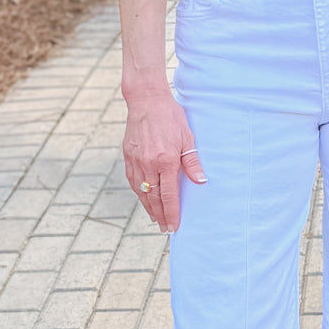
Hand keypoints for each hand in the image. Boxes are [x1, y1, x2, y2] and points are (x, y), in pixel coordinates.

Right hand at [122, 87, 205, 231]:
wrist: (146, 100)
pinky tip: (144, 198)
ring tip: (155, 218)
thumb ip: (192, 162)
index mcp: (165, 161)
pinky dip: (139, 193)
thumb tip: (201, 181)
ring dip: (148, 207)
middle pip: (154, 198)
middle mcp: (148, 164)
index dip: (171, 213)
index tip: (173, 226)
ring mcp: (135, 161)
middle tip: (164, 229)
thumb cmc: (170, 117)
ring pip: (141, 191)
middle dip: (159, 215)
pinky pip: (133, 180)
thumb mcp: (187, 137)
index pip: (169, 195)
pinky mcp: (128, 156)